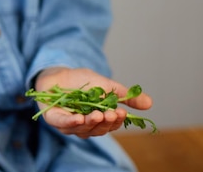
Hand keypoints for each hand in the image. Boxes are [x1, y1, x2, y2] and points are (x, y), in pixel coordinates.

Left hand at [34, 67, 152, 138]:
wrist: (58, 72)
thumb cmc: (82, 81)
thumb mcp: (107, 86)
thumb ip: (125, 96)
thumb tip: (150, 104)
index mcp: (98, 120)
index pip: (110, 125)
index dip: (117, 120)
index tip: (123, 112)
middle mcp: (84, 125)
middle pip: (97, 129)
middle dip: (106, 122)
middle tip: (112, 113)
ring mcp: (68, 124)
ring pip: (82, 129)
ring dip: (91, 122)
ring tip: (99, 114)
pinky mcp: (53, 118)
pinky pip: (63, 123)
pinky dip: (71, 121)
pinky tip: (79, 117)